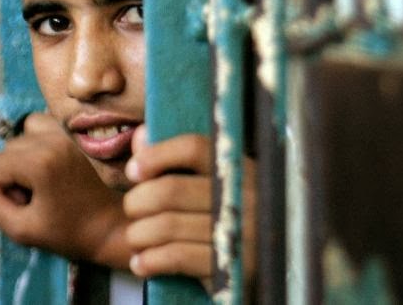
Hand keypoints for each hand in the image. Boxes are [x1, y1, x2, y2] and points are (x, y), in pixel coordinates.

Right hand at [0, 113, 130, 268]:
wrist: (105, 225)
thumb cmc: (66, 232)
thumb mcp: (21, 229)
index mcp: (41, 162)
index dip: (3, 190)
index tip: (26, 206)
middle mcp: (53, 141)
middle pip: (8, 150)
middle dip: (12, 175)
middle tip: (34, 198)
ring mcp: (64, 136)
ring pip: (21, 136)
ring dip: (22, 158)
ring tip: (39, 181)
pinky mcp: (71, 137)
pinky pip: (40, 125)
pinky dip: (35, 141)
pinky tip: (44, 164)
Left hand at [123, 126, 256, 294]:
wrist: (270, 261)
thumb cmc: (228, 212)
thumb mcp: (212, 179)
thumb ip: (174, 157)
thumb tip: (141, 136)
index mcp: (237, 165)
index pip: (193, 148)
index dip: (157, 155)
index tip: (134, 170)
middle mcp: (244, 194)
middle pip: (172, 189)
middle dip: (138, 201)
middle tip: (132, 209)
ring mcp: (242, 231)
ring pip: (168, 225)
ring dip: (139, 233)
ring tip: (135, 237)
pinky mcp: (235, 267)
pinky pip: (178, 257)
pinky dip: (150, 260)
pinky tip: (141, 262)